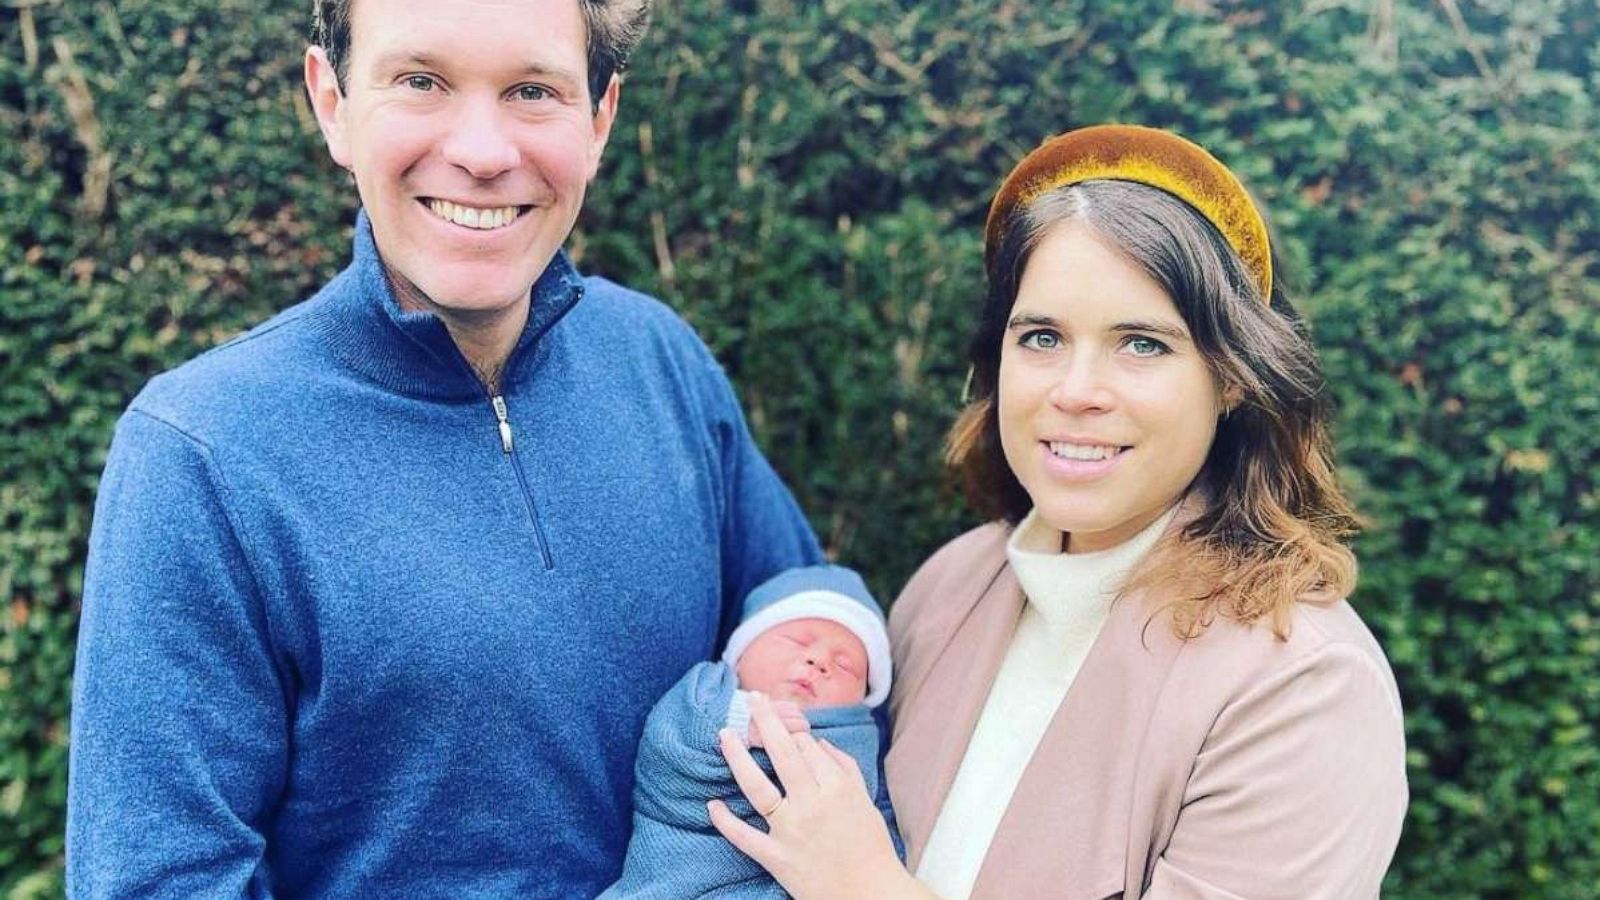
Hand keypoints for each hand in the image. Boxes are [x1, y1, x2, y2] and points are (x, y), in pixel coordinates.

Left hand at [709, 693, 916, 899]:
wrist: (870, 894)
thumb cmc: (870, 847)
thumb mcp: (865, 801)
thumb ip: (845, 767)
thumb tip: (817, 742)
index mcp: (837, 787)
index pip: (806, 746)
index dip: (792, 731)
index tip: (783, 722)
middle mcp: (813, 804)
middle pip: (782, 754)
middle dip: (764, 721)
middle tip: (751, 699)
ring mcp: (792, 831)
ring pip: (758, 787)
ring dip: (737, 759)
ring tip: (724, 735)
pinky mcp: (777, 858)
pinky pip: (745, 837)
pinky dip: (726, 822)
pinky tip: (712, 805)